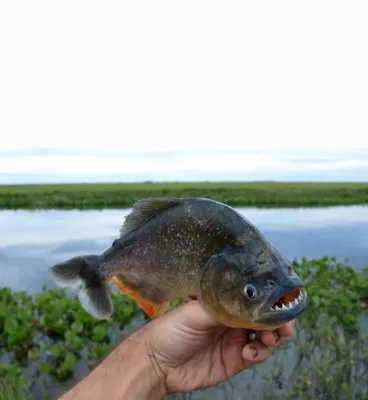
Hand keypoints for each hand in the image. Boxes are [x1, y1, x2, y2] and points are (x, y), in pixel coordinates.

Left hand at [144, 300, 294, 394]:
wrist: (158, 364)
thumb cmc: (170, 330)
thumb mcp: (194, 312)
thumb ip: (222, 306)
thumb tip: (248, 299)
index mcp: (222, 302)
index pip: (251, 297)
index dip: (268, 300)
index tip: (281, 303)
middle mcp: (232, 319)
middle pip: (263, 316)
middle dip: (277, 320)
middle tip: (284, 326)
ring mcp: (234, 339)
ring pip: (265, 335)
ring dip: (272, 336)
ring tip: (267, 338)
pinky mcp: (235, 359)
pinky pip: (256, 354)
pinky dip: (259, 352)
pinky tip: (249, 352)